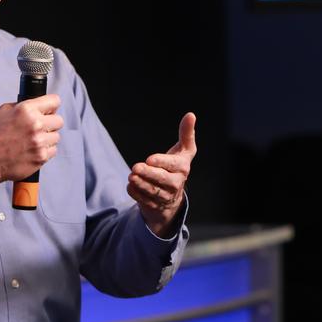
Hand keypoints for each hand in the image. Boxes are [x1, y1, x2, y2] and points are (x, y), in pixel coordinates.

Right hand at [0, 94, 63, 197]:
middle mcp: (35, 124)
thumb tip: (39, 105)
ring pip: (56, 136)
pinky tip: (32, 150)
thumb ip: (24, 106)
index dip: (51, 106)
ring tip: (32, 141)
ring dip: (47, 138)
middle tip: (39, 128)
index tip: (49, 110)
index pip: (54, 101)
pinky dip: (45, 151)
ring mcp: (39, 142)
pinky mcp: (41, 157)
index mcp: (26, 110)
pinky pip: (53, 150)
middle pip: (59, 120)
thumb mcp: (4, 111)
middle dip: (50, 123)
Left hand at [128, 112, 196, 235]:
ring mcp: (166, 197)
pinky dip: (136, 193)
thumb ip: (186, 133)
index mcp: (182, 168)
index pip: (172, 165)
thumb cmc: (176, 166)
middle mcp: (176, 184)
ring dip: (141, 185)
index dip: (161, 162)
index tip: (149, 159)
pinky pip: (144, 201)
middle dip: (148, 174)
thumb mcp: (183, 150)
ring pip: (153, 192)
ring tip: (131, 176)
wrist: (173, 195)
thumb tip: (191, 114)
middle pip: (162, 180)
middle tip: (135, 167)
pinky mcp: (155, 206)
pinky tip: (130, 185)